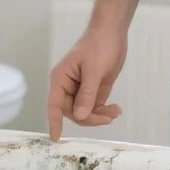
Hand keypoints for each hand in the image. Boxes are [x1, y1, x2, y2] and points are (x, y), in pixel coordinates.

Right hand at [47, 0, 137, 140]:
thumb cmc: (99, 46)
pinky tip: (116, 109)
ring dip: (99, 115)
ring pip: (85, 112)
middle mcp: (68, 86)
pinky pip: (95, 107)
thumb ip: (87, 94)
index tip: (55, 138)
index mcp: (61, 79)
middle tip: (109, 116)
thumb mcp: (94, 70)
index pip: (54, 105)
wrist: (113, 32)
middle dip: (89, 117)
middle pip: (73, 112)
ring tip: (115, 111)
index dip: (54, 122)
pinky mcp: (94, 89)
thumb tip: (79, 116)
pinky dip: (104, 111)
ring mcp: (81, 89)